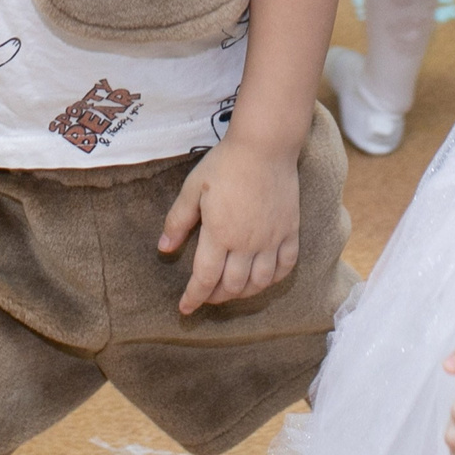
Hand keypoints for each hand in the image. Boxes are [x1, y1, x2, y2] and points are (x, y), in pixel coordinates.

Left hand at [158, 136, 300, 314]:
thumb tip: (164, 248)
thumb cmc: (225, 164)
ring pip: (260, 282)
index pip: (205, 278)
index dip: (194, 298)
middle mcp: (247, 243)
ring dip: (244, 293)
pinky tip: (263, 278)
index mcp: (220, 233)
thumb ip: (178, 220)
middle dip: (216, 297)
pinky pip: (286, 266)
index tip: (185, 309)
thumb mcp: (193, 188)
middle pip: (232, 286)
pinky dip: (274, 278)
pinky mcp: (290, 231)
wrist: (266, 145)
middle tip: (206, 295)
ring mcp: (272, 238)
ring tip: (232, 290)